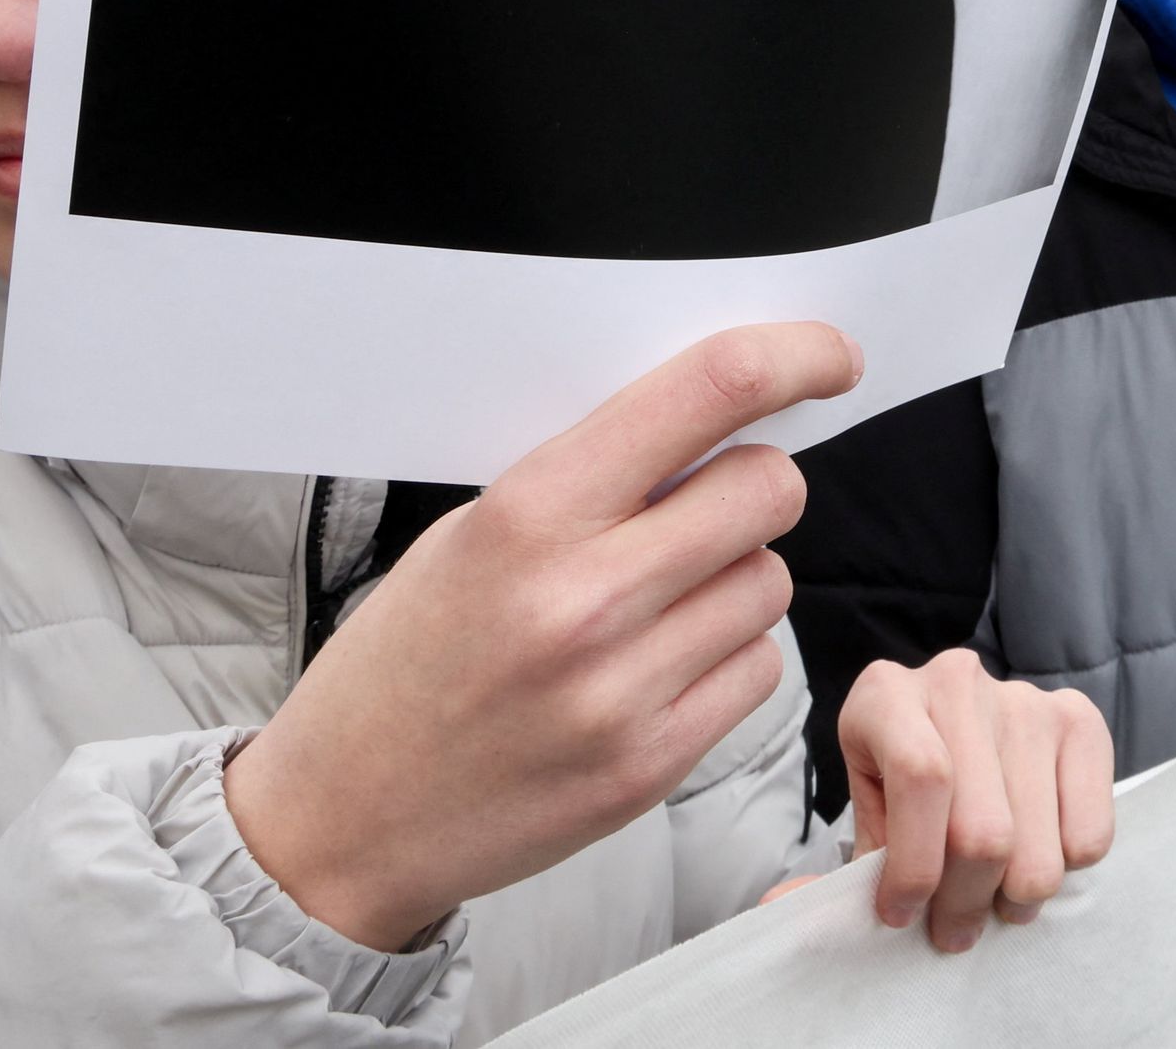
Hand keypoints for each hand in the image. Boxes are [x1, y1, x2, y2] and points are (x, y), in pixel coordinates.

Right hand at [225, 323, 858, 951]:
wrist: (345, 819)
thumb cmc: (406, 660)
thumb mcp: (469, 537)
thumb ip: (589, 482)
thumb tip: (715, 426)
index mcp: (529, 513)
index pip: (706, 393)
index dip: (792, 357)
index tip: (830, 356)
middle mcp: (584, 599)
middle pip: (769, 488)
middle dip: (753, 483)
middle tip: (703, 506)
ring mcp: (623, 692)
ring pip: (771, 582)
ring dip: (735, 577)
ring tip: (655, 603)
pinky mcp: (649, 768)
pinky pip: (757, 671)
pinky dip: (727, 657)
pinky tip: (657, 668)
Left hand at [839, 650, 1112, 951]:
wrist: (968, 740)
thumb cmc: (906, 791)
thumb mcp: (868, 818)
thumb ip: (835, 871)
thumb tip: (779, 910)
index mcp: (885, 694)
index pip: (922, 779)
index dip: (915, 864)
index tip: (899, 914)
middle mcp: (957, 681)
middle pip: (981, 828)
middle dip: (963, 903)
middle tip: (952, 930)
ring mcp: (1026, 698)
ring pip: (1033, 844)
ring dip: (1013, 900)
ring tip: (995, 903)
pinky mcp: (1080, 721)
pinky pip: (1088, 834)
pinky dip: (1063, 871)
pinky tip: (1033, 859)